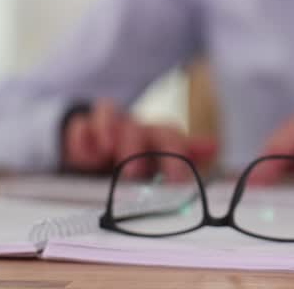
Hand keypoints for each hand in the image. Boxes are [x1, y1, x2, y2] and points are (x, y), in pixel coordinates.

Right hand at [62, 98, 216, 177]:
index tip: (175, 181)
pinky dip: (81, 139)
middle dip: (137, 146)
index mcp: (156, 136)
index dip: (175, 155)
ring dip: (107, 128)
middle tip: (133, 173)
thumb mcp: (159, 157)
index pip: (170, 136)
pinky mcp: (81, 131)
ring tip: (107, 150)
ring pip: (108, 112)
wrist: (99, 143)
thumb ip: (185, 153)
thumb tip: (214, 147)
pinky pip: (80, 126)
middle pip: (138, 126)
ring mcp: (106, 126)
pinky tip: (84, 157)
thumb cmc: (136, 154)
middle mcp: (133, 127)